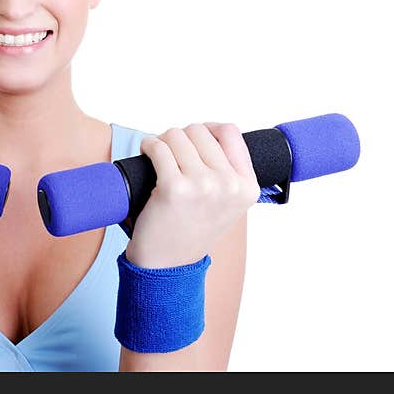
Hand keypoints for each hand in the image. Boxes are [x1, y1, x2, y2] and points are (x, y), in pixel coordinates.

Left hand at [126, 122, 259, 268]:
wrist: (168, 265)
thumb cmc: (192, 229)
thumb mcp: (227, 203)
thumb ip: (229, 170)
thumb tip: (212, 129)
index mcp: (247, 187)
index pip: (230, 132)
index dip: (207, 130)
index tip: (193, 141)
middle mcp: (229, 185)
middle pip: (199, 131)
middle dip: (181, 137)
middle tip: (170, 153)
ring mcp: (203, 185)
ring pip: (177, 135)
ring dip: (163, 140)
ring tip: (158, 155)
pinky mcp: (174, 187)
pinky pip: (158, 147)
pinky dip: (148, 145)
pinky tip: (146, 154)